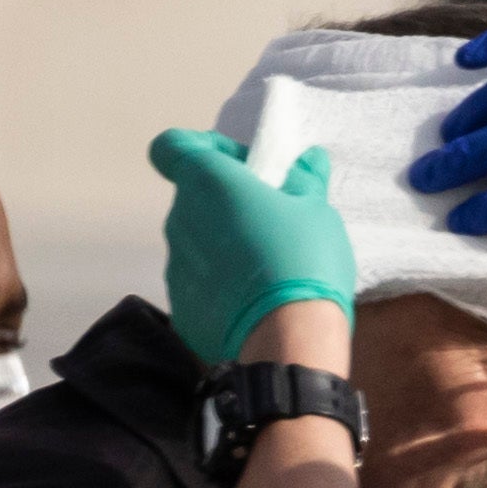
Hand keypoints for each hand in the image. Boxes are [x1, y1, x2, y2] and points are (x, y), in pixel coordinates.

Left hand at [152, 126, 356, 355]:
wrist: (288, 340)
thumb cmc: (302, 258)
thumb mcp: (315, 211)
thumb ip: (304, 180)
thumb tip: (309, 159)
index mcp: (207, 183)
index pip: (171, 147)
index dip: (202, 148)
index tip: (240, 166)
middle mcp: (180, 220)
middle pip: (194, 198)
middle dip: (226, 201)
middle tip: (269, 218)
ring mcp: (175, 267)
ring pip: (196, 243)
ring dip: (223, 245)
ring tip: (266, 267)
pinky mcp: (180, 309)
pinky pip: (199, 284)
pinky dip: (221, 286)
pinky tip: (255, 302)